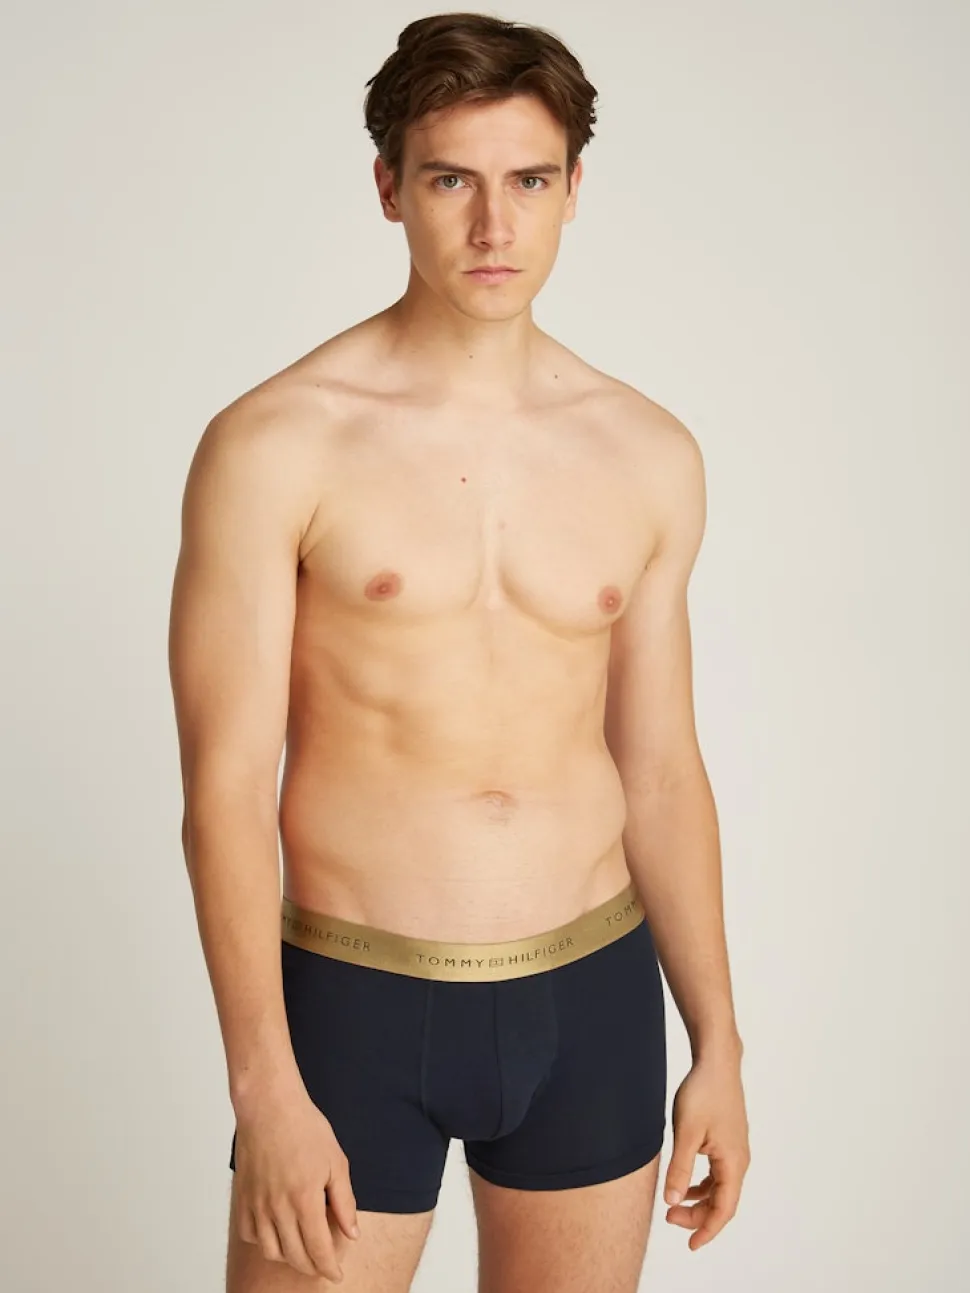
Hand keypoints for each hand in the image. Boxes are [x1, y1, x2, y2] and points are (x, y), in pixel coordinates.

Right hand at [232, 1082, 359, 1281]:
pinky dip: (264, 1241)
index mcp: (305, 1199)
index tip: (335, 1275)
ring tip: (301, 1250)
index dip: (329, 1268)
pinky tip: (276, 1231)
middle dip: (312, 1267)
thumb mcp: (336, 1161)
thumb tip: (351, 1234)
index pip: (319, 1249)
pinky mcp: (243, 1198)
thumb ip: (344, 1201)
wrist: (269, 1107)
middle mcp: (278, 1208)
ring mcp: (258, 1205)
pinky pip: (250, 1234)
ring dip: (289, 1257)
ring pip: (271, 1251)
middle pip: (296, 1256)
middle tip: (323, 1265)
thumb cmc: (305, 1128)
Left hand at [662, 1051, 749, 1249]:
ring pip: (720, 1188)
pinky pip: (718, 1173)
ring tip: (674, 1205)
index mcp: (733, 1162)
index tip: (690, 1245)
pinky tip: (686, 1183)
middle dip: (697, 1215)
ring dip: (699, 1200)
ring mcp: (735, 1150)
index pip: (724, 1209)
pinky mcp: (728, 1140)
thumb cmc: (703, 1093)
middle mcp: (739, 1160)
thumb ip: (680, 1169)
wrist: (716, 1063)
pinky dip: (703, 1184)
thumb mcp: (686, 1133)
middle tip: (670, 1218)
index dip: (707, 1230)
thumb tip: (672, 1200)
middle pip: (722, 1201)